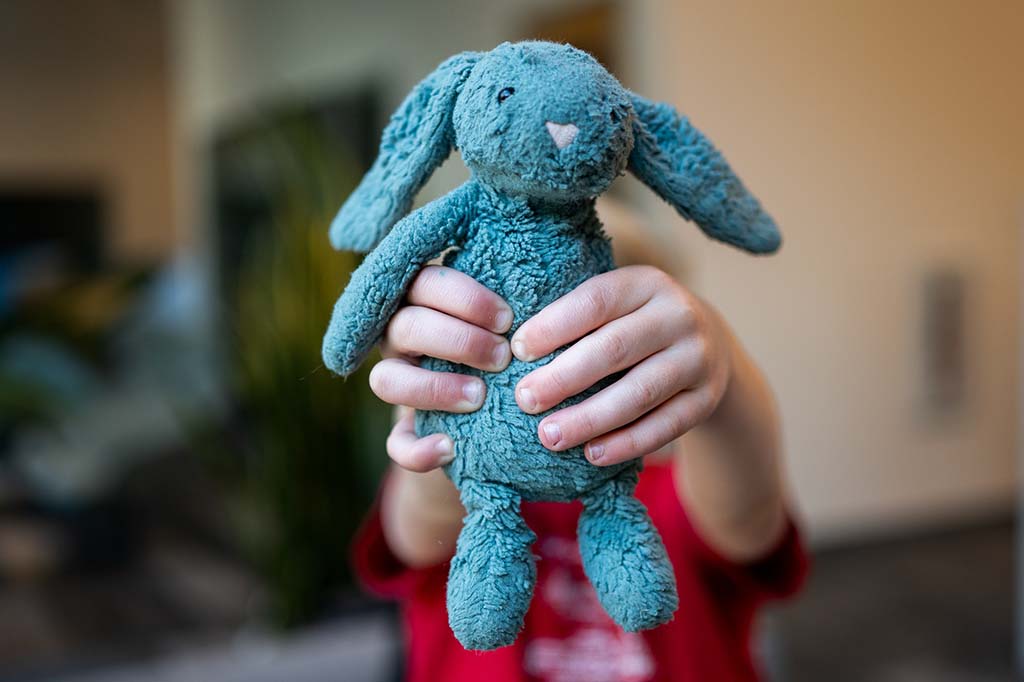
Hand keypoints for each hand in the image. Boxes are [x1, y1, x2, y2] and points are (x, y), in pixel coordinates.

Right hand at [369, 265, 512, 471]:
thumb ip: (514, 306)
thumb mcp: (509, 320)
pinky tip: (450, 448)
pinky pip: (395, 443)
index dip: (465, 299)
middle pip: (405, 327)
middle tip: (502, 358)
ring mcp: (397, 383)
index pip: (425, 283)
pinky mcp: (404, 432)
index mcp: (422, 302)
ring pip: (385, 380)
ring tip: (479, 396)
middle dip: (458, 340)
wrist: (500, 410)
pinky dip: (419, 450)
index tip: (508, 319)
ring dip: (434, 387)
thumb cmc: (510, 343)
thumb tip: (553, 288)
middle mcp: (400, 339)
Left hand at [512, 266, 732, 466]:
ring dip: (590, 418)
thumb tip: (510, 348)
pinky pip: (665, 426)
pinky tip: (593, 454)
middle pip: (614, 348)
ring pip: (639, 393)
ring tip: (549, 436)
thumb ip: (577, 317)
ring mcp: (697, 358)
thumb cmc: (635, 324)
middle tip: (524, 400)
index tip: (516, 351)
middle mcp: (678, 315)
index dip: (553, 326)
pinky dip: (627, 443)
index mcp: (646, 283)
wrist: (708, 343)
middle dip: (564, 377)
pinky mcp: (706, 399)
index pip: (595, 302)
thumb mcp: (617, 304)